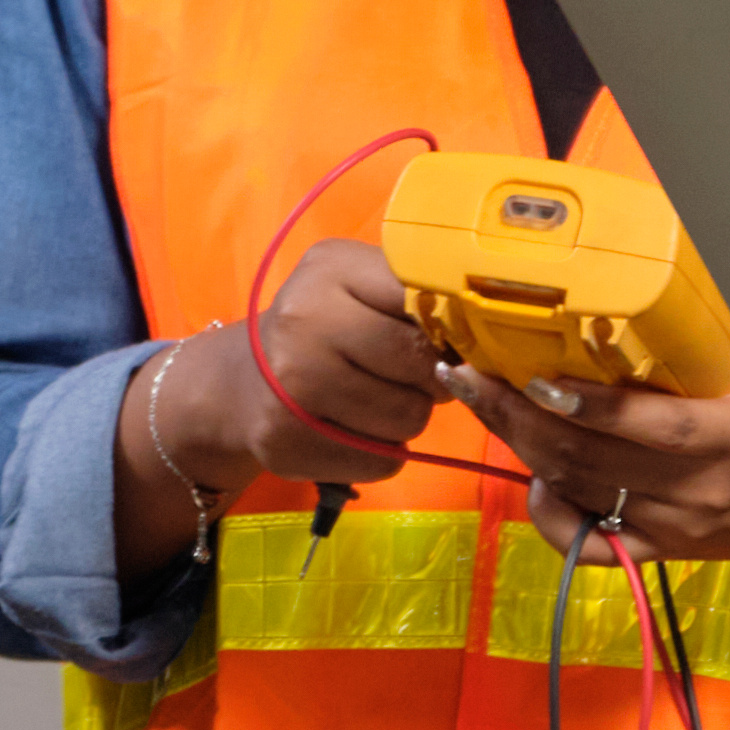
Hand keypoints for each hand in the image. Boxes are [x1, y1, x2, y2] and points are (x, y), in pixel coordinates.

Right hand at [155, 239, 440, 488]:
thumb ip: (418, 297)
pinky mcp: (287, 444)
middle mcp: (304, 323)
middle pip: (423, 366)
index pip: (430, 303)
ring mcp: (290, 387)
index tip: (449, 339)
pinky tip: (354, 428)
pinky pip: (383, 460)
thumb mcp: (363, 286)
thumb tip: (484, 337)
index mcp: (332, 269)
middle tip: (411, 374)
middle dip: (432, 377)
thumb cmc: (326, 326)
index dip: (452, 330)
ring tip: (378, 399)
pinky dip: (382, 452)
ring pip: (408, 419)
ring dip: (408, 417)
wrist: (244, 381)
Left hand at [439, 362, 729, 564]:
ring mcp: (678, 527)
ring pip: (578, 491)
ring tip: (480, 402)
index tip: (532, 373)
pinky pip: (591, 544)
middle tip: (468, 374)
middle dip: (518, 416)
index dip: (586, 404)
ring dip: (521, 447)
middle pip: (590, 458)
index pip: (652, 426)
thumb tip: (677, 260)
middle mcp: (702, 489)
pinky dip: (550, 514)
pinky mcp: (664, 551)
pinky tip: (533, 478)